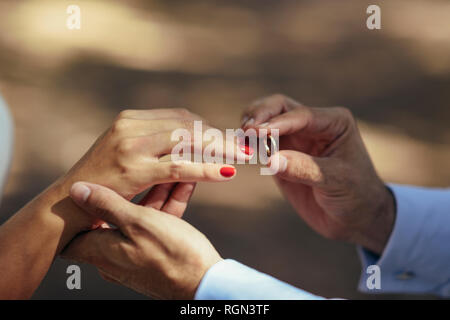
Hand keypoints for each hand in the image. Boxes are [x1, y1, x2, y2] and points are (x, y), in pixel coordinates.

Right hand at [56, 108, 242, 228]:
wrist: (67, 204)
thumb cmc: (100, 182)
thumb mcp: (125, 153)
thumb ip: (152, 143)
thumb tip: (188, 140)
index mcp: (130, 119)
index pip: (181, 117)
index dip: (209, 127)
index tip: (229, 139)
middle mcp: (131, 126)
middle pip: (189, 125)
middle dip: (220, 136)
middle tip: (244, 147)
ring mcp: (131, 146)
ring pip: (188, 142)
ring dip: (220, 149)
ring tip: (243, 156)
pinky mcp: (133, 169)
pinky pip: (179, 167)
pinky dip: (207, 169)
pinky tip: (227, 173)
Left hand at [62, 181, 220, 299]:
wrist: (205, 284)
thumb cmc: (171, 254)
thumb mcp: (138, 223)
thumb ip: (107, 204)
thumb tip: (76, 190)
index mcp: (102, 250)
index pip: (75, 230)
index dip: (78, 207)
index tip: (89, 185)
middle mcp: (114, 256)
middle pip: (114, 216)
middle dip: (131, 189)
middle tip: (142, 168)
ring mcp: (136, 256)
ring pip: (140, 218)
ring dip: (156, 193)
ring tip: (172, 170)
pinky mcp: (156, 256)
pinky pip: (157, 225)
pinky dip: (167, 206)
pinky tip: (182, 184)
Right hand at [242, 94, 394, 253]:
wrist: (355, 218)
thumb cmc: (356, 195)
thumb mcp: (336, 181)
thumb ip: (303, 169)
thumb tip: (270, 161)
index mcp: (333, 122)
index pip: (301, 115)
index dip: (278, 122)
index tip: (257, 132)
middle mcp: (312, 125)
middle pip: (279, 107)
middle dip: (260, 115)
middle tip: (245, 131)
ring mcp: (296, 139)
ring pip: (266, 121)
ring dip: (251, 126)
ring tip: (240, 139)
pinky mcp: (282, 155)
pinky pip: (261, 143)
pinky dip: (249, 144)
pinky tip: (241, 150)